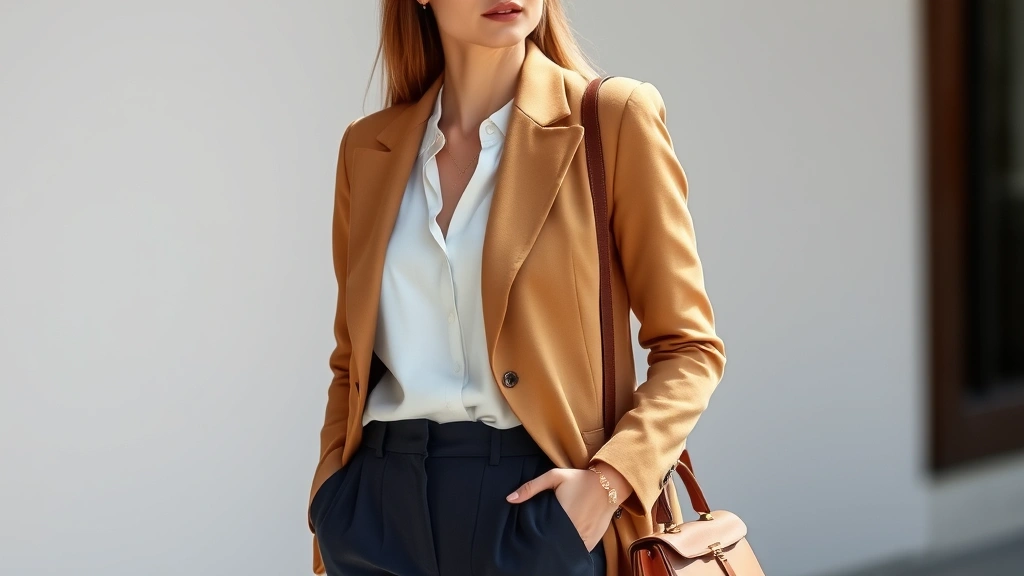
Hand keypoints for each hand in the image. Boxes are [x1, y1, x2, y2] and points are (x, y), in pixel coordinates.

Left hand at [506, 463, 630, 551]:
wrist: (609, 483)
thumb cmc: (579, 479)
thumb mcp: (554, 476)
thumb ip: (531, 487)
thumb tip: (509, 499)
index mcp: (562, 515)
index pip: (543, 534)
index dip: (536, 536)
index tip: (532, 535)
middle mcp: (574, 530)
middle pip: (555, 544)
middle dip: (547, 542)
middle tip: (541, 537)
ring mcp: (585, 537)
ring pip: (568, 550)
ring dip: (560, 547)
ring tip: (552, 542)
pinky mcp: (593, 541)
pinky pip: (580, 551)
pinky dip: (573, 550)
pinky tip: (566, 544)